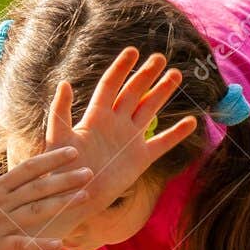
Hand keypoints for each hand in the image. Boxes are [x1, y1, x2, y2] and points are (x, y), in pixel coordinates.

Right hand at [0, 114, 92, 249]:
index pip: (29, 169)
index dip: (51, 160)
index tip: (73, 152)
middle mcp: (1, 203)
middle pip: (38, 189)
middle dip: (65, 180)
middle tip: (90, 173)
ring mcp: (0, 225)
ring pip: (35, 213)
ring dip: (60, 206)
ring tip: (84, 198)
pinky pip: (21, 245)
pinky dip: (40, 245)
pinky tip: (60, 245)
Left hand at [43, 47, 196, 234]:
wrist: (73, 198)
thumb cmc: (60, 169)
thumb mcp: (57, 138)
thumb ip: (60, 112)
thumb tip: (64, 83)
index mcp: (95, 117)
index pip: (110, 86)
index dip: (120, 68)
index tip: (132, 51)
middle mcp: (115, 124)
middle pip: (133, 93)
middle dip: (146, 75)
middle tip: (160, 58)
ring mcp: (129, 140)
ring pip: (149, 110)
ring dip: (162, 93)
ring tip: (176, 74)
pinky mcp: (140, 159)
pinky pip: (162, 143)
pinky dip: (176, 134)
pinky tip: (192, 122)